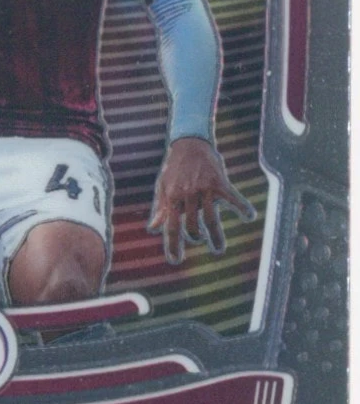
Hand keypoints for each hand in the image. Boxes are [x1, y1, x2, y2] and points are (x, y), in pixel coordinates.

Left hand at [148, 137, 255, 264]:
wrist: (189, 143)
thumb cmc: (174, 168)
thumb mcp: (163, 187)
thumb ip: (161, 209)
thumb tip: (153, 229)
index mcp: (172, 198)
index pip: (172, 227)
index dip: (173, 244)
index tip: (175, 260)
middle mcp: (188, 195)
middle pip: (193, 226)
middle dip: (196, 237)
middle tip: (200, 240)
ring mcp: (204, 189)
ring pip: (211, 219)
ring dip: (216, 237)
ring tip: (219, 249)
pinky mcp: (219, 182)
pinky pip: (233, 198)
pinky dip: (243, 207)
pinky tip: (249, 217)